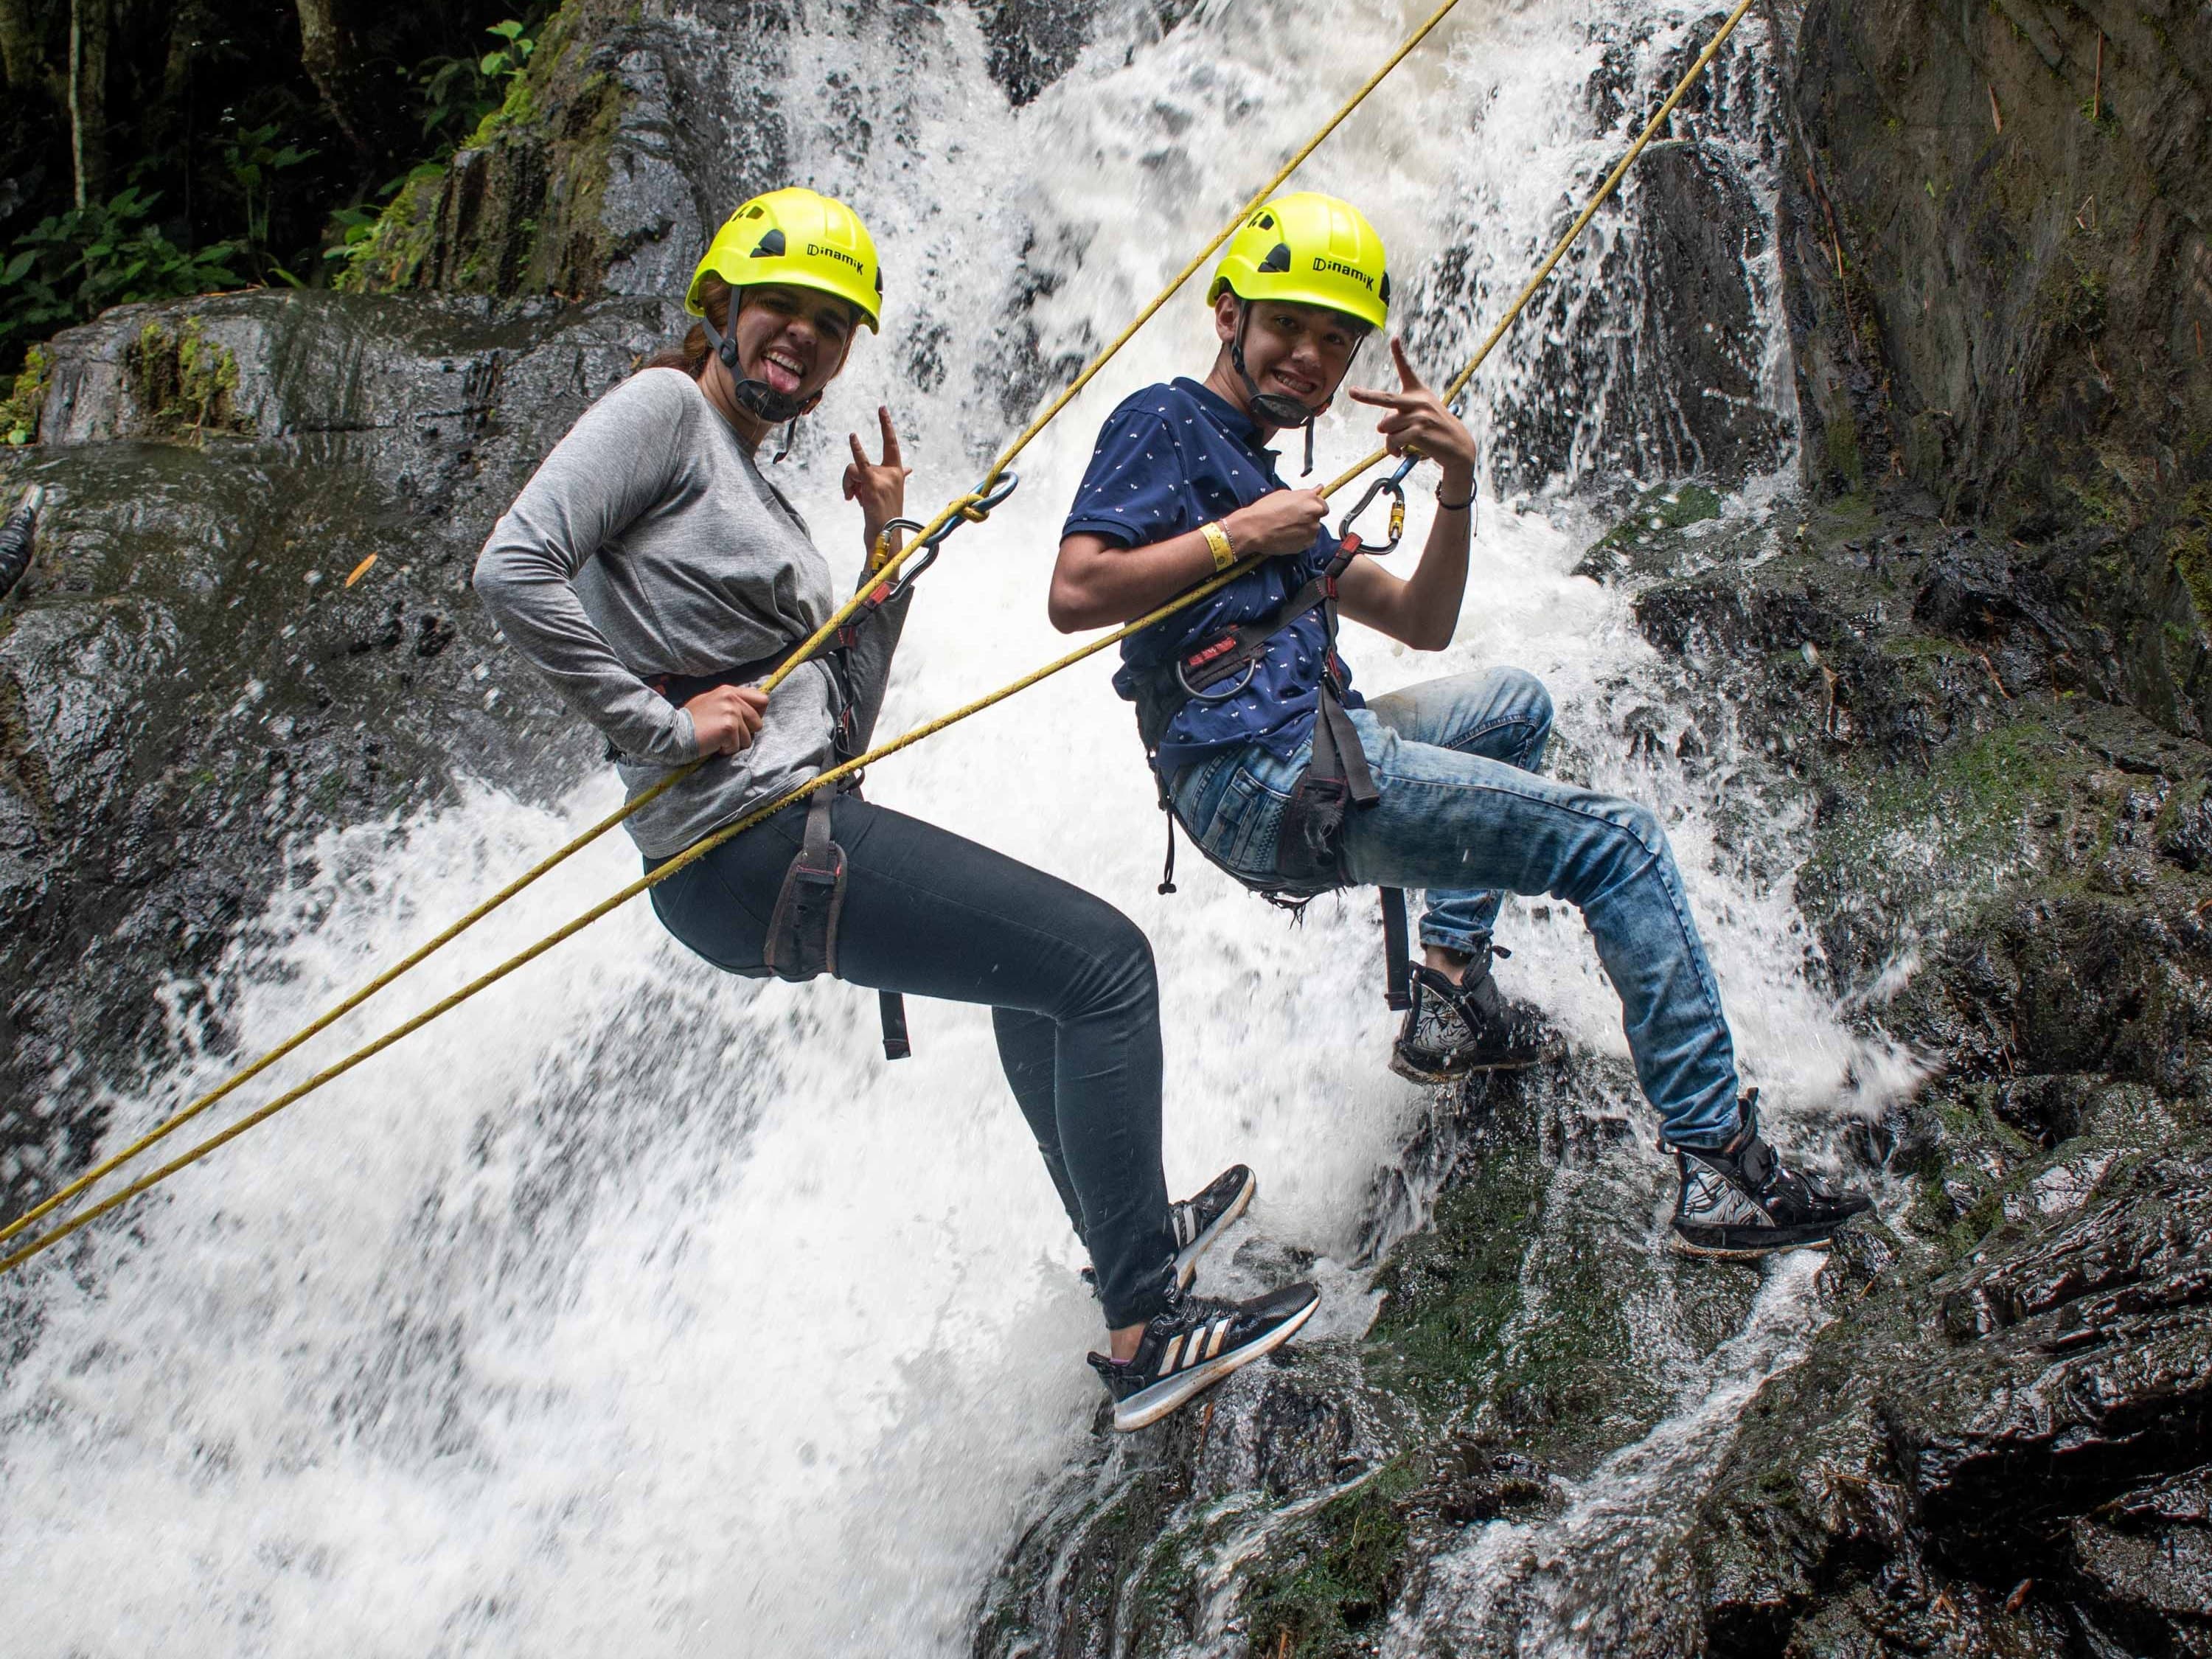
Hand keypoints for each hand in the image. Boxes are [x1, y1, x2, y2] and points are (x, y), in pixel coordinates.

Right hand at [684, 683, 769, 756]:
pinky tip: (712, 744)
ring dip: (734, 744)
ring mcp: (731, 712)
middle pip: (758, 722)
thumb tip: (747, 710)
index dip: (757, 714)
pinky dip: (725, 750)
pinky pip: (737, 746)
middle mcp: (731, 698)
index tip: (745, 723)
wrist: (673, 733)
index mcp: (729, 691)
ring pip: (748, 738)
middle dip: (745, 734)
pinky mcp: (728, 727)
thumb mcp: (710, 702)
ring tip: (716, 739)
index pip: (762, 700)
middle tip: (726, 735)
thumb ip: (729, 703)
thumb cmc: (690, 721)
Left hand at [844, 405, 910, 566]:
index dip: (887, 426)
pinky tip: (853, 436)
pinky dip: (856, 449)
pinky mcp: (872, 483)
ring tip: (853, 500)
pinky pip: (859, 463)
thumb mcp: (892, 494)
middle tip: (881, 411)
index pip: (892, 445)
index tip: (882, 410)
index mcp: (898, 474)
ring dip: (848, 485)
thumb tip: (910, 468)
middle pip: (863, 462)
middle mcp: (893, 473)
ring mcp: (883, 477)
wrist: (886, 537)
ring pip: (854, 470)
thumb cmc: (887, 518)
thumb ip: (898, 477)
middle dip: (876, 440)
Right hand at [1222, 487, 1328, 557]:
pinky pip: (1308, 540)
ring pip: (1313, 529)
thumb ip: (1304, 494)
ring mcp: (1312, 530)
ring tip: (1287, 528)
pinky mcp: (1307, 544)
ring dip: (1305, 528)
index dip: (1314, 507)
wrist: (1254, 528)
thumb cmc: (1265, 510)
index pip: (1323, 504)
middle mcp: (1315, 514)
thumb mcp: (1284, 494)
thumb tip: (1319, 489)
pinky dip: (1301, 539)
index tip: (1306, 509)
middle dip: (1310, 517)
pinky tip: (1287, 536)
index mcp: (1310, 499)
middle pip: (1319, 517)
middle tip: (1293, 519)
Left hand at [1348, 339, 1476, 493]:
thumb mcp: (1422, 416)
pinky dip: (1393, 450)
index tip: (1394, 338)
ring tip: (1401, 443)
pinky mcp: (1418, 432)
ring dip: (1389, 439)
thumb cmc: (1435, 430)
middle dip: (1366, 396)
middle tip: (1352, 392)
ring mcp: (1419, 415)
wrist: (1458, 446)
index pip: (1407, 370)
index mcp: (1419, 393)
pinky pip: (1392, 441)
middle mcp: (1418, 401)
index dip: (1399, 353)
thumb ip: (1400, 415)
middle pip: (1385, 398)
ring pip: (1385, 427)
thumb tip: (1381, 427)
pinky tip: (1403, 452)